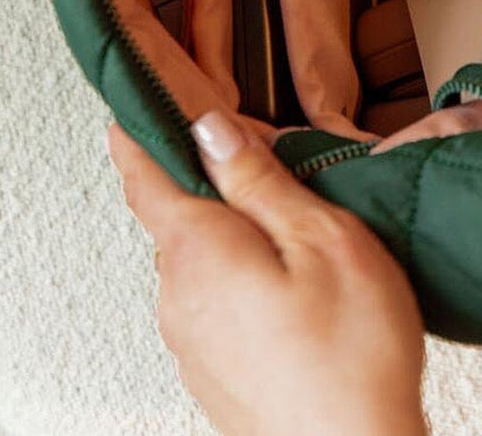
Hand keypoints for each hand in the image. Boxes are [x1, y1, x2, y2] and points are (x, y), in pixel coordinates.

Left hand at [108, 113, 426, 435]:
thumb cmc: (351, 358)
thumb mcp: (322, 238)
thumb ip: (260, 180)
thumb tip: (213, 131)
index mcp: (198, 251)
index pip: (146, 176)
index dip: (138, 133)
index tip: (130, 108)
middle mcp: (178, 298)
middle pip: (178, 217)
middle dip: (210, 185)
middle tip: (262, 160)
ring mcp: (191, 342)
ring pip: (199, 262)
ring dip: (233, 237)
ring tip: (296, 234)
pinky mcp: (212, 372)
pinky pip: (213, 303)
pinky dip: (241, 280)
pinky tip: (293, 292)